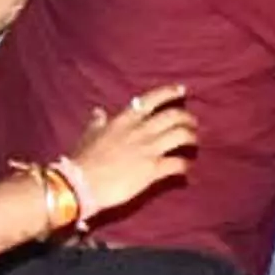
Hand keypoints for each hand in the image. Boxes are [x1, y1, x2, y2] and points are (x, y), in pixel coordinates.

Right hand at [65, 85, 199, 213]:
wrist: (81, 184)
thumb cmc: (83, 160)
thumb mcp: (89, 135)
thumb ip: (97, 123)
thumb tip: (98, 111)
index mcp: (124, 121)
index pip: (151, 100)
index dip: (169, 92)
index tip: (182, 90)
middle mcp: (140, 131)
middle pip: (174, 116)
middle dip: (188, 118)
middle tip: (192, 123)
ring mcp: (148, 150)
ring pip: (181, 135)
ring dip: (192, 138)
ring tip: (194, 142)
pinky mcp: (153, 169)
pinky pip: (178, 163)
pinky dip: (185, 165)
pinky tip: (186, 168)